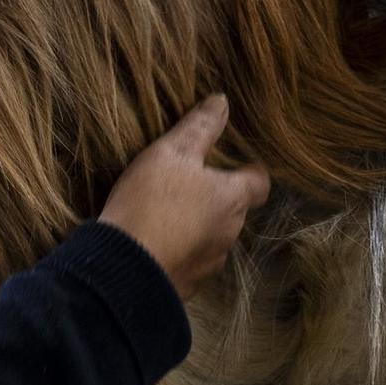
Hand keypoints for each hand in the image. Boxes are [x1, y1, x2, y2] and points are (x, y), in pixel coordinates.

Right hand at [98, 96, 268, 299]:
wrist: (126, 267)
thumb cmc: (152, 201)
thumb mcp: (171, 153)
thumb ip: (199, 127)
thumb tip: (222, 101)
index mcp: (231, 198)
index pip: (260, 183)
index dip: (251, 171)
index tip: (237, 163)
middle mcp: (230, 231)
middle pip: (234, 210)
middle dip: (218, 198)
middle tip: (189, 184)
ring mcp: (211, 262)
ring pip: (214, 237)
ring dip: (199, 226)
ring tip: (168, 214)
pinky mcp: (189, 283)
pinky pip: (191, 260)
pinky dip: (181, 249)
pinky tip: (157, 242)